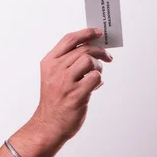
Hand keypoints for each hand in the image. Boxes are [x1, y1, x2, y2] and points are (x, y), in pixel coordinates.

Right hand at [31, 28, 112, 143]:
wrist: (49, 124)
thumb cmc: (54, 99)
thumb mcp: (53, 75)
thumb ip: (68, 61)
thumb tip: (90, 48)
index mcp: (49, 62)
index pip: (69, 39)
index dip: (86, 33)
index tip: (98, 32)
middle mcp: (56, 70)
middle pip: (83, 49)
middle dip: (100, 50)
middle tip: (107, 56)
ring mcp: (66, 82)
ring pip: (89, 61)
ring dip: (98, 66)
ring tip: (97, 74)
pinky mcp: (76, 95)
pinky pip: (95, 77)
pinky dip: (98, 79)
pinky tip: (95, 86)